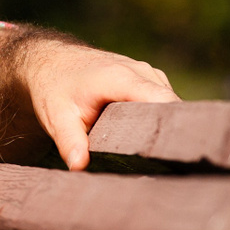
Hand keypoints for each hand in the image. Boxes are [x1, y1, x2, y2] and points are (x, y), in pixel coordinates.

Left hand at [0, 25, 177, 169]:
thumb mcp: (56, 117)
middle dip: (173, 132)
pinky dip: (160, 117)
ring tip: (163, 154)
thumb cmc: (53, 88)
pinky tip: (153, 138)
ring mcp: (147, 73)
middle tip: (173, 164)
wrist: (49, 61)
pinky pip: (163, 100)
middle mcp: (141, 72)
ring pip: (169, 104)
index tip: (180, 152)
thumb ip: (70, 142)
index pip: (163, 102)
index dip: (175, 126)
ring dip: (166, 125)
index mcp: (122, 79)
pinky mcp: (147, 78)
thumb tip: (79, 167)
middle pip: (172, 106)